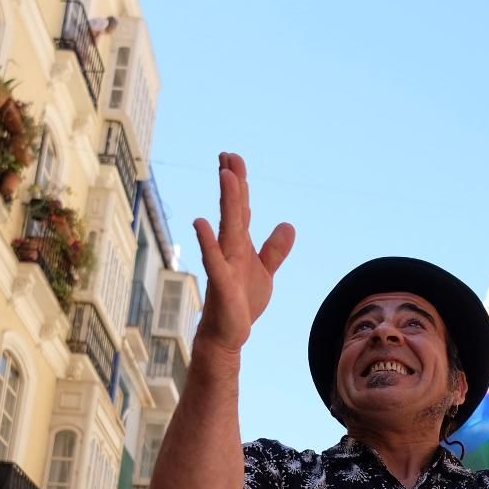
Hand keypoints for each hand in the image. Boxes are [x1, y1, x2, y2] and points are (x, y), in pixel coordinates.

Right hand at [192, 152, 295, 351]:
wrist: (229, 334)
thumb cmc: (242, 302)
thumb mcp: (266, 272)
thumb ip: (275, 249)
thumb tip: (288, 224)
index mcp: (241, 245)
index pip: (242, 208)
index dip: (239, 183)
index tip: (233, 158)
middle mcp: (231, 249)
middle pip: (234, 210)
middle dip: (232, 182)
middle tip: (227, 154)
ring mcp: (224, 264)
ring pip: (227, 227)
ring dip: (227, 201)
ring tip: (225, 175)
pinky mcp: (221, 283)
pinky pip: (213, 260)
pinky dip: (207, 241)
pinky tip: (200, 222)